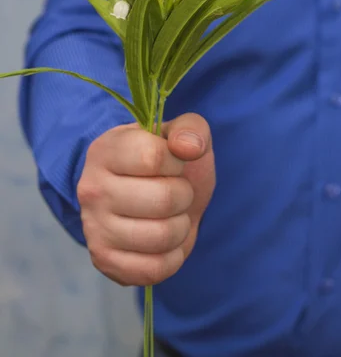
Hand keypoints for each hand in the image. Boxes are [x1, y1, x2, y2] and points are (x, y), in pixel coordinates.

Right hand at [77, 113, 214, 285]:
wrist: (153, 195)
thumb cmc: (167, 162)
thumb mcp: (182, 134)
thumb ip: (191, 129)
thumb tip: (188, 147)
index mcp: (106, 150)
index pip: (153, 157)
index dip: (177, 161)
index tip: (173, 162)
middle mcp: (91, 189)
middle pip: (163, 199)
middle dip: (184, 195)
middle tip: (175, 191)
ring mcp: (94, 228)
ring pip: (162, 236)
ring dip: (181, 226)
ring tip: (171, 214)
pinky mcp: (104, 261)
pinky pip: (155, 269)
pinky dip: (173, 256)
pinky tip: (165, 240)